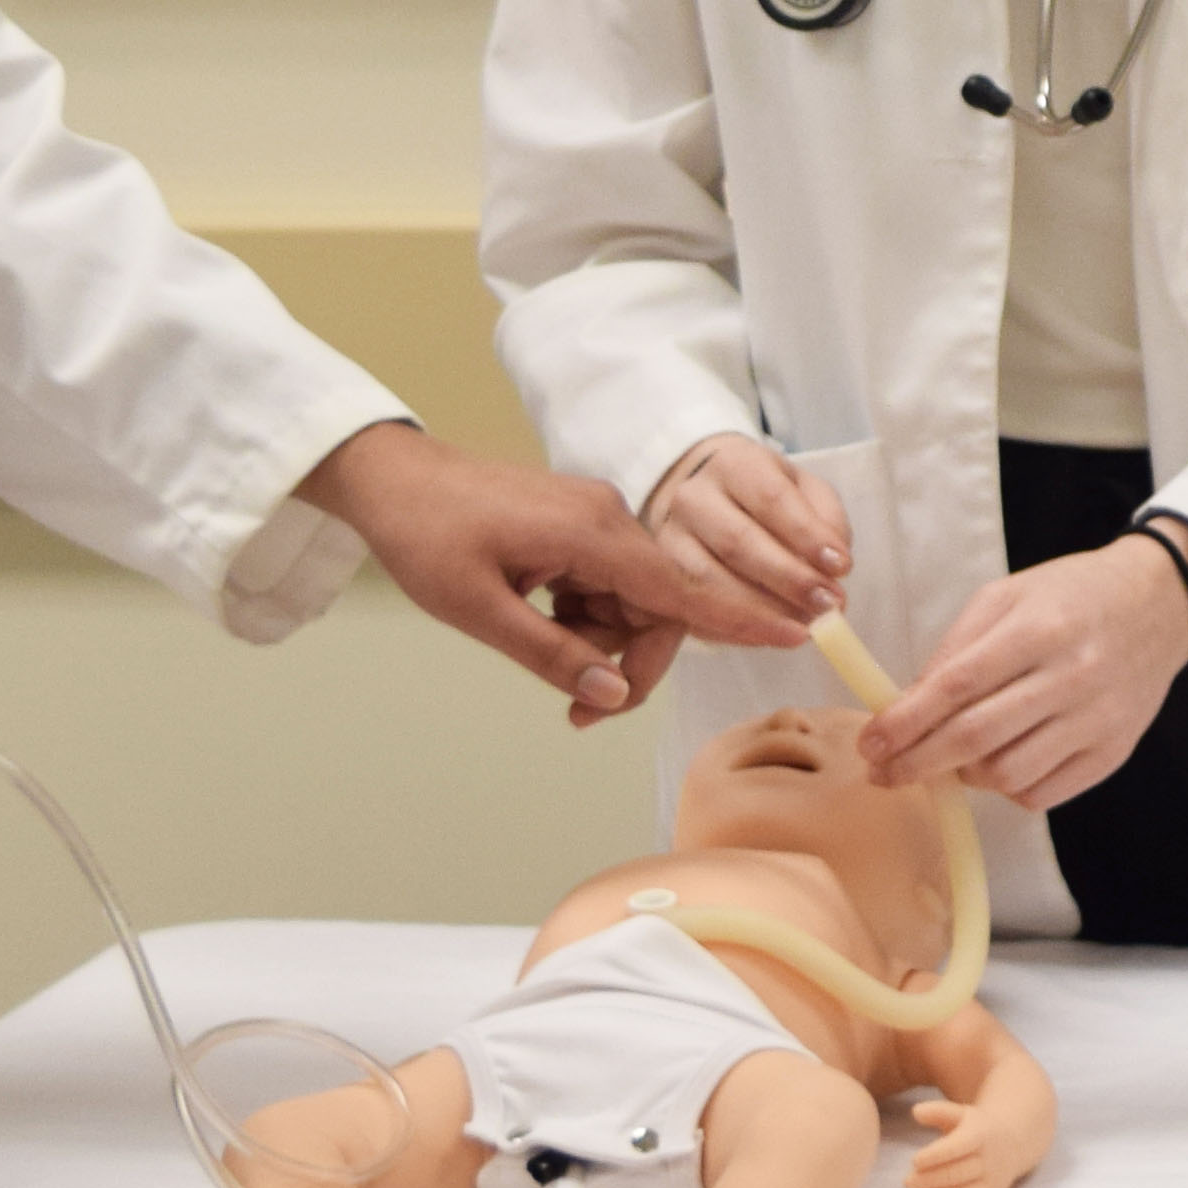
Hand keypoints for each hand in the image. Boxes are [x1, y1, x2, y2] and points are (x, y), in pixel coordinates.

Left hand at [304, 421, 804, 724]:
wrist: (390, 477)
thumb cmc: (426, 536)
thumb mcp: (478, 609)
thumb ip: (550, 654)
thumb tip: (611, 693)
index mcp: (593, 534)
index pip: (684, 586)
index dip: (740, 616)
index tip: (797, 632)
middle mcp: (607, 520)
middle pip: (657, 607)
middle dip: (624, 660)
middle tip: (573, 710)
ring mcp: (593, 519)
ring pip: (628, 601)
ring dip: (594, 639)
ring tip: (529, 640)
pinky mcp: (576, 525)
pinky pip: (604, 583)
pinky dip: (581, 616)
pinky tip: (534, 614)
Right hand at [647, 434, 854, 630]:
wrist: (707, 501)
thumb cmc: (766, 499)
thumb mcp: (804, 492)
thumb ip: (825, 521)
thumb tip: (834, 568)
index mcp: (733, 464)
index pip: (770, 498)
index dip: (807, 535)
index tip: (842, 566)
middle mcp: (692, 498)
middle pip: (739, 542)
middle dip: (789, 579)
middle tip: (829, 605)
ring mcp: (667, 539)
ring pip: (710, 582)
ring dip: (763, 613)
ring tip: (807, 630)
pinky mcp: (659, 579)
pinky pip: (696, 611)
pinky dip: (737, 630)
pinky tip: (772, 637)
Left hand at [855, 537, 1187, 805]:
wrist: (1160, 605)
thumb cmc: (1073, 596)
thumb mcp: (1007, 597)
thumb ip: (956, 649)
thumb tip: (907, 707)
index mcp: (1039, 629)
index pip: (958, 686)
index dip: (906, 721)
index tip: (871, 742)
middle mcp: (1072, 676)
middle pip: (977, 738)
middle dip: (918, 762)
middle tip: (884, 772)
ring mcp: (1097, 720)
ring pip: (1007, 774)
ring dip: (964, 775)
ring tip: (952, 758)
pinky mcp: (1113, 752)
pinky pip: (1042, 793)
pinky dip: (1007, 787)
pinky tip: (1000, 763)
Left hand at [904, 1087, 1039, 1187]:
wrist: (1014, 1143)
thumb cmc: (977, 1128)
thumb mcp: (961, 1113)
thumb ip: (938, 1111)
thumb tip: (916, 1111)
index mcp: (980, 1135)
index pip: (958, 1147)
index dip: (936, 1155)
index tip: (914, 1160)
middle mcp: (988, 1160)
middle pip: (958, 1174)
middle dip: (930, 1180)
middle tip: (907, 1183)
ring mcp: (991, 1182)